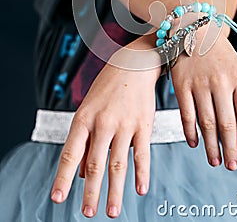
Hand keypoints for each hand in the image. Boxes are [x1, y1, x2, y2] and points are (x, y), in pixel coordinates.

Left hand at [51, 45, 160, 218]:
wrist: (133, 64)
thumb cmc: (108, 88)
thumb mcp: (88, 109)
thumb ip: (85, 141)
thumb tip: (81, 173)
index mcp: (84, 118)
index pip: (70, 154)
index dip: (63, 178)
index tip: (58, 198)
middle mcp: (103, 123)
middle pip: (95, 164)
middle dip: (91, 192)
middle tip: (88, 212)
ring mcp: (124, 125)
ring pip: (118, 164)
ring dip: (115, 191)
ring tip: (112, 211)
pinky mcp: (143, 125)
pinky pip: (142, 154)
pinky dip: (142, 174)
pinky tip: (140, 189)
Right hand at [172, 30, 236, 169]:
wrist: (194, 29)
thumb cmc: (219, 55)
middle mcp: (220, 82)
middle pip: (227, 124)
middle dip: (231, 149)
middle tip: (232, 164)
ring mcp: (199, 83)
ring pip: (207, 123)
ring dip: (211, 146)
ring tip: (215, 160)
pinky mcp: (181, 84)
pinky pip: (186, 114)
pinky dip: (191, 132)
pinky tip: (195, 142)